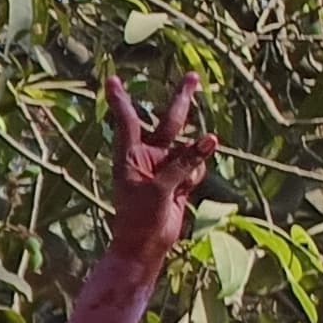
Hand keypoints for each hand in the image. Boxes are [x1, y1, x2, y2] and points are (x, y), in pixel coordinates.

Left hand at [103, 70, 218, 274]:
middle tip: (192, 77)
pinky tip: (184, 192)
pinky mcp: (180, 176)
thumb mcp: (159, 189)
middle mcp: (147, 156)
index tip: (111, 79)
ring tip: (179, 186)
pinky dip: (194, 176)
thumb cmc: (139, 218)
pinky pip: (196, 165)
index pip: (127, 121)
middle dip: (182, 100)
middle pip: (168, 121)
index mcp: (129, 156)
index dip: (121, 101)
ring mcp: (165, 165)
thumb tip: (211, 139)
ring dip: (192, 160)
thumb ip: (184, 163)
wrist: (146, 245)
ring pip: (189, 148)